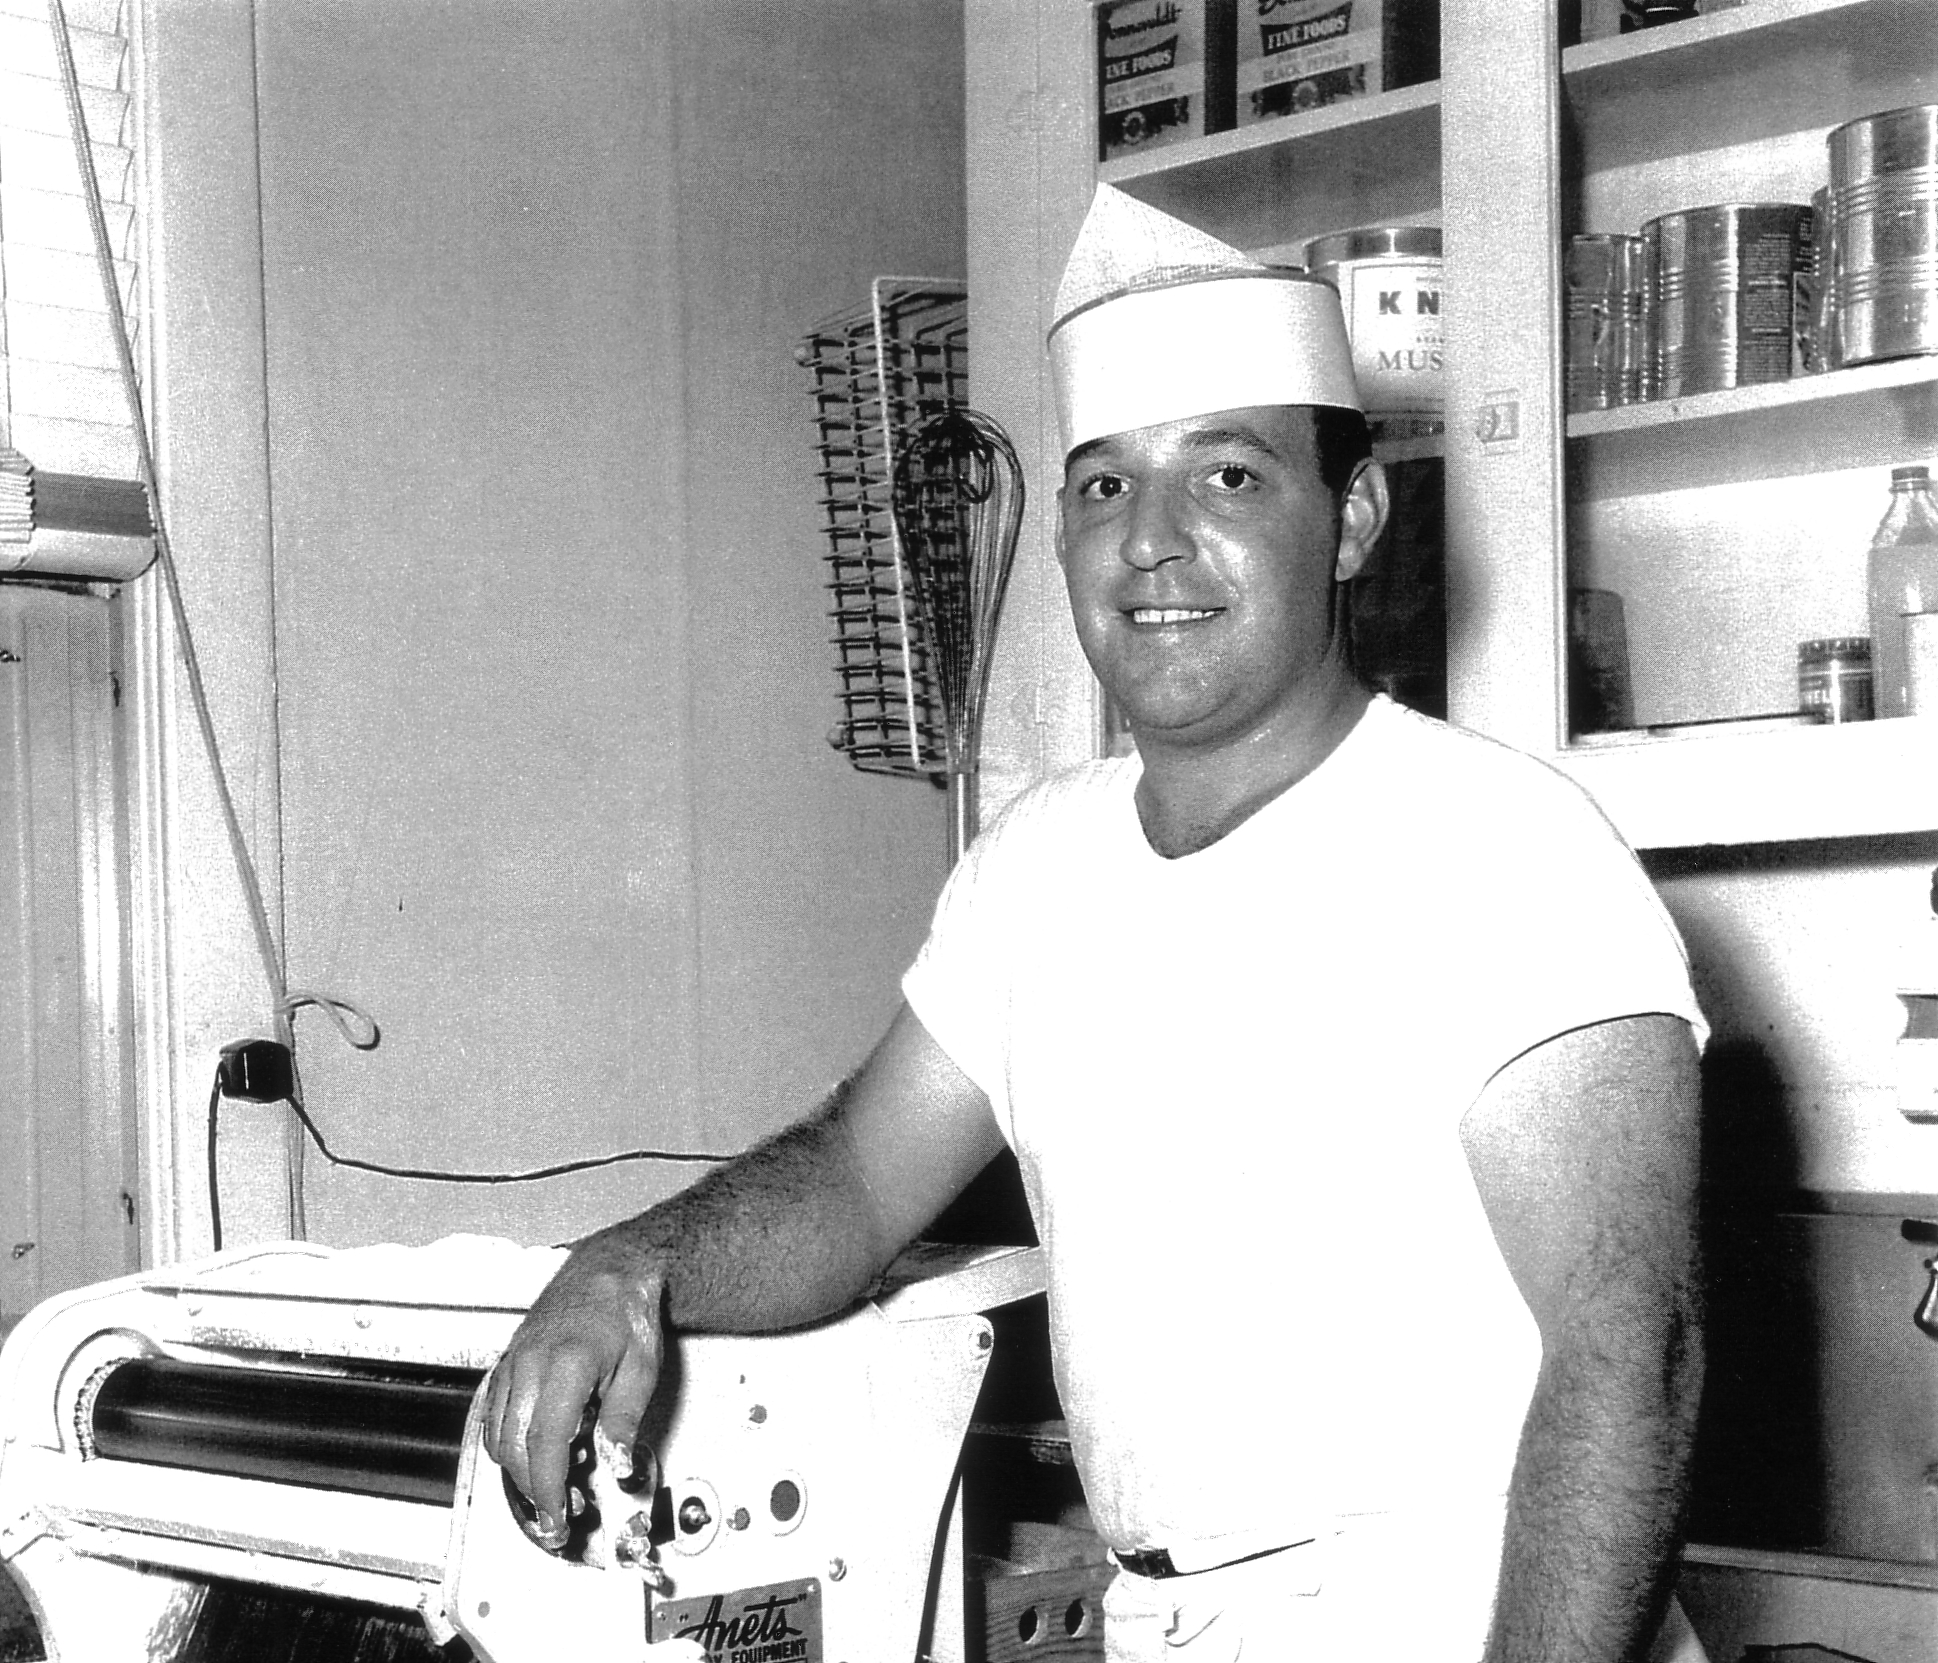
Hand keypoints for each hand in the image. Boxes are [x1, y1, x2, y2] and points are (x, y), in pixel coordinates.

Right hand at [483, 1246, 667, 1549]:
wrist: (608, 1271)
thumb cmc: (625, 1313)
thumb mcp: (641, 1369)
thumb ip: (623, 1422)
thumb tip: (616, 1467)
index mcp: (566, 1367)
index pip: (545, 1446)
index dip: (548, 1491)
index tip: (557, 1519)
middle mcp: (530, 1365)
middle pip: (515, 1448)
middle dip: (533, 1491)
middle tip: (557, 1516)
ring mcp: (513, 1362)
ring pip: (497, 1436)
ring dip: (518, 1471)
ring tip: (551, 1486)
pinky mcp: (507, 1362)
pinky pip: (492, 1415)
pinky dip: (505, 1443)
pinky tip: (532, 1453)